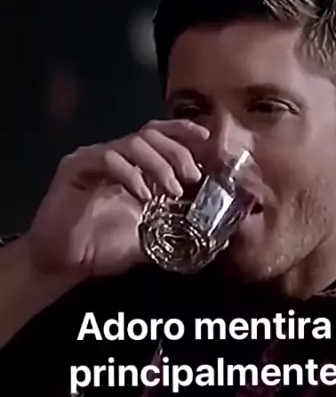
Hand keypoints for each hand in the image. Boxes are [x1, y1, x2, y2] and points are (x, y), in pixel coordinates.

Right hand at [24, 119, 209, 278]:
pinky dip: (130, 174)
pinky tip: (142, 197)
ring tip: (173, 190)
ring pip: (133, 143)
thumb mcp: (150, 237)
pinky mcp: (75, 168)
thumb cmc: (103, 249)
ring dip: (159, 164)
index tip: (206, 138)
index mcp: (132, 167)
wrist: (64, 263)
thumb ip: (174, 225)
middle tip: (193, 175)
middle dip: (178, 151)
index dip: (183, 132)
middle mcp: (114, 157)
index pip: (159, 135)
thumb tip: (209, 226)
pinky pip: (107, 158)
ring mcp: (93, 159)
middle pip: (151, 133)